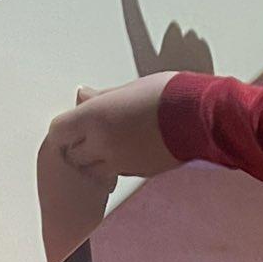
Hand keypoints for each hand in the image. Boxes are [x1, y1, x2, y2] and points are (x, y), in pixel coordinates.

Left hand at [49, 73, 178, 182]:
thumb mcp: (131, 87)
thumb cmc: (170, 94)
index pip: (58, 132)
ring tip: (111, 143)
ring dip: (95, 160)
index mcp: (95, 118)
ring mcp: (121, 163)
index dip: (64, 129)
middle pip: (73, 156)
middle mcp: (103, 145)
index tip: (72, 122)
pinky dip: (116, 166)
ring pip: (93, 170)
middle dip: (78, 146)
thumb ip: (102, 97)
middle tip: (90, 133)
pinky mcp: (139, 174)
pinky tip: (130, 150)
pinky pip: (117, 173)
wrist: (203, 118)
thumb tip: (82, 96)